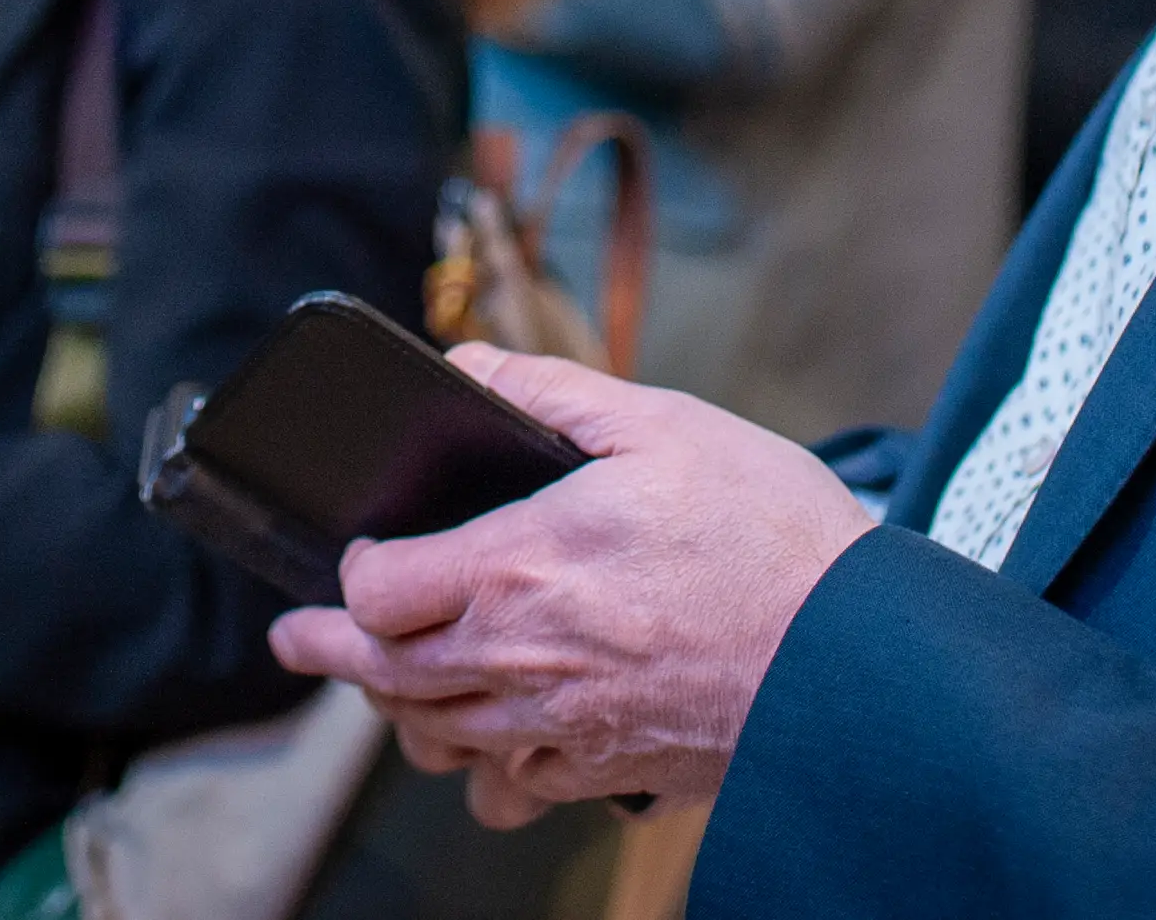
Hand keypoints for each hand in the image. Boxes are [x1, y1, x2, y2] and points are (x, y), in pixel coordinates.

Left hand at [268, 343, 874, 821]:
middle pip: (384, 675)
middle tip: (297, 641)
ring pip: (437, 738)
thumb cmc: (769, 536)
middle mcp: (521, 661)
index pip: (376, 591)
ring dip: (396, 710)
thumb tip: (469, 366)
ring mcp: (560, 727)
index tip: (356, 555)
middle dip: (329, 654)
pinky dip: (482, 771)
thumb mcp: (662, 427)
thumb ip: (551, 394)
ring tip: (382, 685)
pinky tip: (487, 746)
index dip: (352, 571)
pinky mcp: (607, 773)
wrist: (858, 660)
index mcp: (519, 569)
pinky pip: (512, 789)